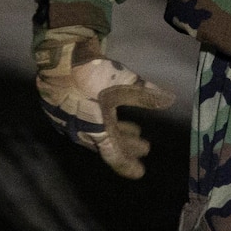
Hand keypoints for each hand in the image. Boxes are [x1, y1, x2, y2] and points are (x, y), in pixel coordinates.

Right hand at [34, 27, 175, 179]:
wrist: (59, 57)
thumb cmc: (93, 73)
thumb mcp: (125, 83)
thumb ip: (147, 95)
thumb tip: (171, 100)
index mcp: (96, 130)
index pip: (115, 155)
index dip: (128, 164)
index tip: (140, 173)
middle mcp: (81, 131)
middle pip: (107, 144)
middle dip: (128, 146)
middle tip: (145, 147)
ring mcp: (68, 122)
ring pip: (96, 133)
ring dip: (116, 133)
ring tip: (134, 130)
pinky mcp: (60, 110)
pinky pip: (84, 123)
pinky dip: (100, 123)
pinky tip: (107, 117)